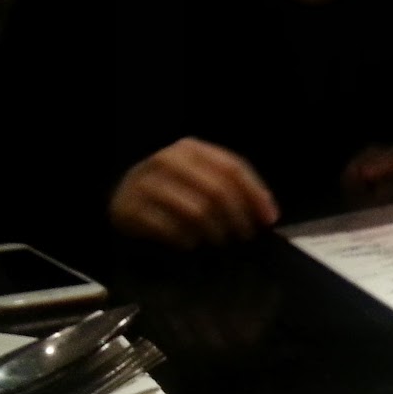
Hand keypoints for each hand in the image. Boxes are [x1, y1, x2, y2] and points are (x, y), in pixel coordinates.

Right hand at [108, 137, 278, 249]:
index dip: (255, 194)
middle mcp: (167, 159)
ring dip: (214, 232)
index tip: (269, 220)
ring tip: (218, 242)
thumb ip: (232, 188)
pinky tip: (191, 244)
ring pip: (196, 210)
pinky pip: (169, 228)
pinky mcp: (129, 208)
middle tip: (243, 237)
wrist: (123, 199)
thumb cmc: (173, 191)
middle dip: (237, 218)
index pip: (232, 168)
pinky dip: (186, 240)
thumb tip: (267, 214)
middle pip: (217, 190)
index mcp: (190, 149)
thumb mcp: (201, 179)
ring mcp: (146, 182)